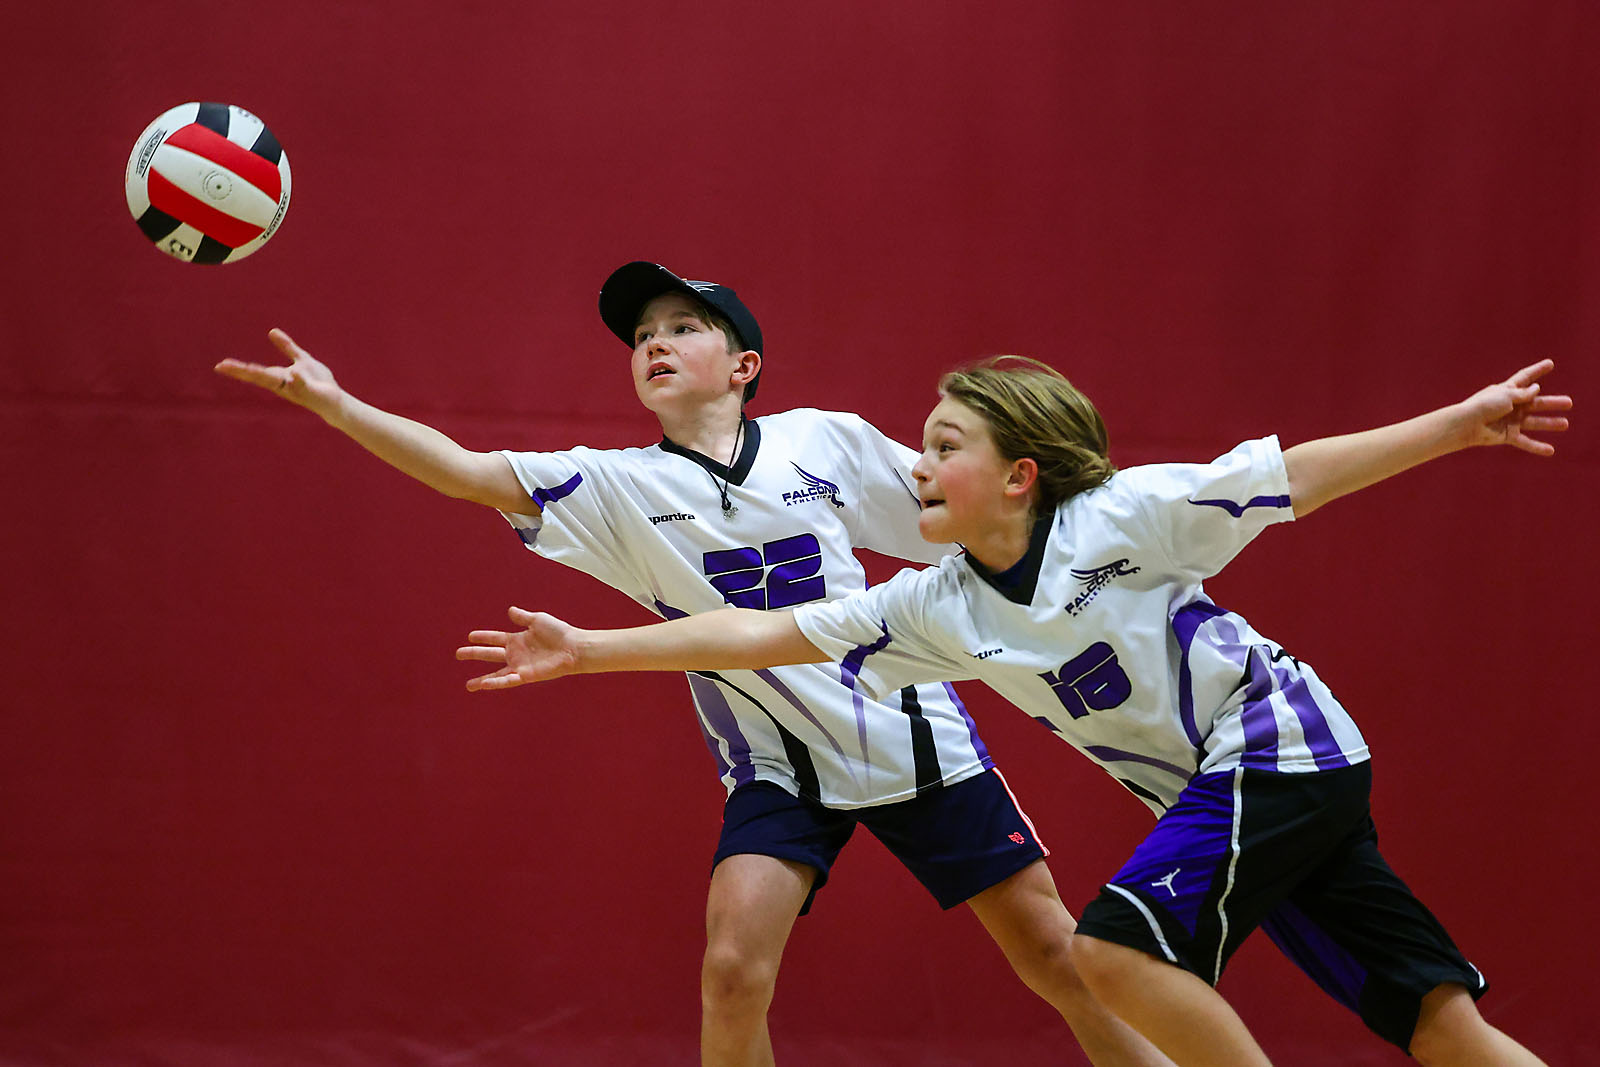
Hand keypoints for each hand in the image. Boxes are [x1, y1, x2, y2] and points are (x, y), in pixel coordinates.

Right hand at [214, 328, 344, 417]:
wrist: (334, 400)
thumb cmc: (317, 382)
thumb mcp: (302, 359)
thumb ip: (288, 347)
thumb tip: (272, 332)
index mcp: (279, 377)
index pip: (255, 371)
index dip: (238, 368)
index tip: (220, 365)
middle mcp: (284, 384)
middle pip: (260, 377)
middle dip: (243, 372)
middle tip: (223, 367)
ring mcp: (296, 389)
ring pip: (278, 382)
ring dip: (263, 376)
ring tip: (247, 368)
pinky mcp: (311, 393)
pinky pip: (303, 385)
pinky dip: (298, 380)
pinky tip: (294, 373)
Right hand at [456, 606, 581, 691]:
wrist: (573, 647)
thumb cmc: (559, 632)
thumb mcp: (538, 620)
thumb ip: (523, 617)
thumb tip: (509, 610)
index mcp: (517, 639)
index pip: (495, 638)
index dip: (483, 637)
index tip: (470, 636)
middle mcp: (516, 654)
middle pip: (490, 654)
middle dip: (474, 654)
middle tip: (458, 654)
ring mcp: (520, 666)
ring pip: (496, 674)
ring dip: (482, 680)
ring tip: (468, 686)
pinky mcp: (526, 676)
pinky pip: (507, 681)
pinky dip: (496, 684)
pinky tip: (484, 685)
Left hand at [1459, 359, 1572, 454]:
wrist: (1467, 425)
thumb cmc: (1484, 406)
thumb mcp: (1506, 395)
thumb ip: (1523, 393)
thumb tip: (1536, 388)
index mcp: (1507, 390)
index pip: (1525, 377)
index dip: (1538, 370)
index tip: (1550, 363)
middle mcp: (1510, 405)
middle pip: (1535, 403)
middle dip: (1552, 403)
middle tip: (1569, 402)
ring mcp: (1509, 420)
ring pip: (1534, 422)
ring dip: (1549, 423)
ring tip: (1565, 424)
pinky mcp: (1507, 435)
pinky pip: (1525, 442)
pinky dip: (1537, 446)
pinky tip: (1551, 450)